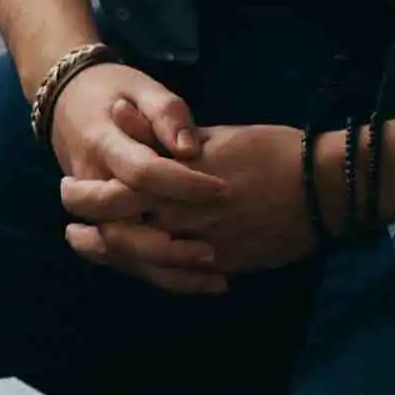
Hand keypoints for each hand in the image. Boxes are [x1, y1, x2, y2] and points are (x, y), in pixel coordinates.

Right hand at [50, 63, 229, 296]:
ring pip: (122, 254)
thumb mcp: (142, 88)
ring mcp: (92, 209)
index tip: (223, 189)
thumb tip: (188, 148)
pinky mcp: (102, 222)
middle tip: (212, 249)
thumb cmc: (114, 90)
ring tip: (216, 277)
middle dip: (166, 246)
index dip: (183, 184)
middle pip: (121, 229)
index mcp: (102, 144)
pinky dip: (161, 274)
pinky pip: (126, 258)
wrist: (66, 100)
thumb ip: (167, 113)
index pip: (141, 172)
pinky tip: (204, 282)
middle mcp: (91, 183)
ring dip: (166, 270)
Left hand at [63, 122, 315, 283]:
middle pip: (122, 236)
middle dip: (92, 236)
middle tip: (74, 230)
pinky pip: (178, 279)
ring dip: (114, 258)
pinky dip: (155, 273)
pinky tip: (141, 266)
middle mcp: (186, 220)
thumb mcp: (216, 135)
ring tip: (94, 248)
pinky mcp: (223, 267)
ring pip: (146, 264)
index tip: (71, 190)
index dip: (88, 196)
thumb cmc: (271, 151)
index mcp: (180, 181)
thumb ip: (163, 135)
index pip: (118, 193)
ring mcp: (204, 249)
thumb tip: (119, 115)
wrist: (322, 190)